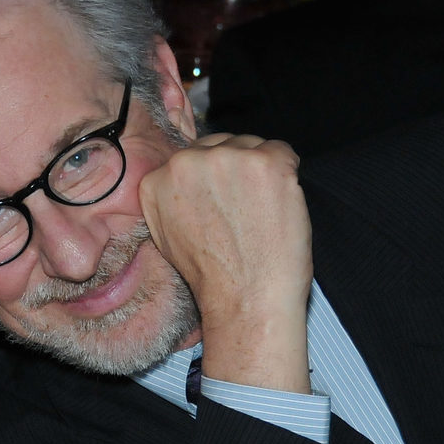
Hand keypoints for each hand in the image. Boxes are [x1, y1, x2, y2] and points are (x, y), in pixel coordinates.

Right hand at [139, 133, 312, 392]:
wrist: (245, 298)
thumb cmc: (211, 275)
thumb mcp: (166, 234)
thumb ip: (170, 197)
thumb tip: (187, 177)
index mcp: (156, 180)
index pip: (190, 156)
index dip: (210, 178)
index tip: (221, 200)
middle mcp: (186, 162)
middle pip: (219, 144)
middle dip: (233, 169)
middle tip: (244, 208)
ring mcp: (227, 158)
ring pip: (251, 145)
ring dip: (259, 171)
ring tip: (260, 211)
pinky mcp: (266, 162)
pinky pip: (282, 150)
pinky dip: (287, 173)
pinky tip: (278, 204)